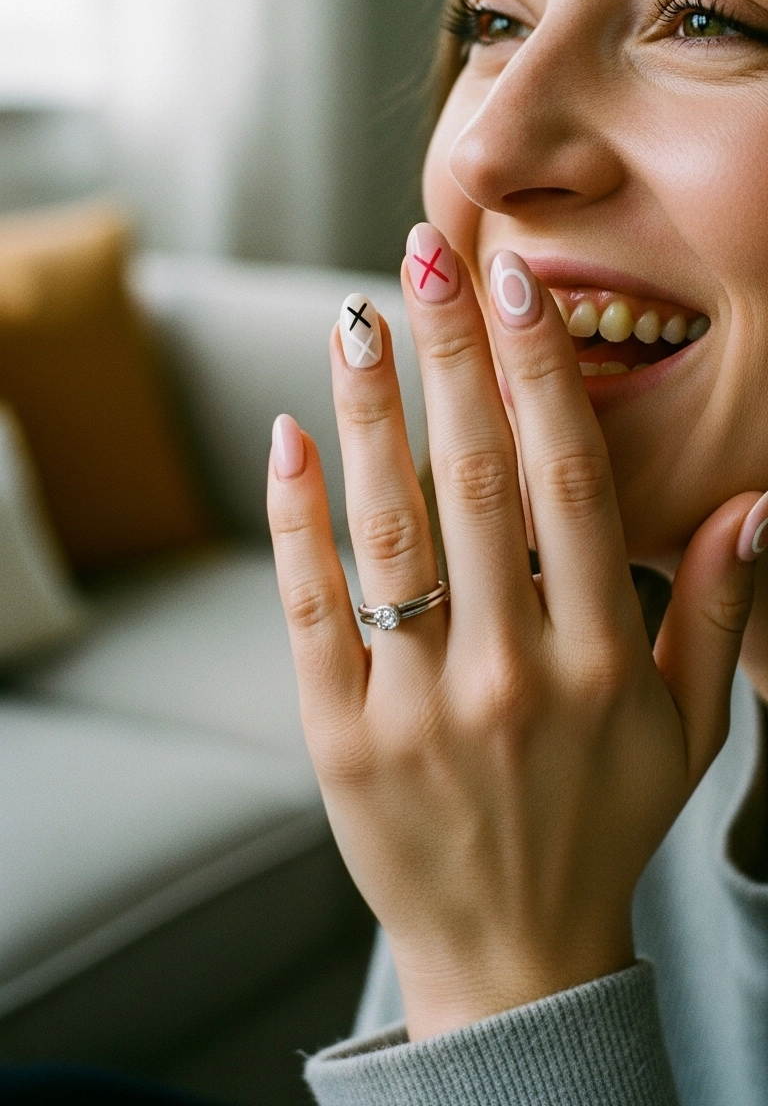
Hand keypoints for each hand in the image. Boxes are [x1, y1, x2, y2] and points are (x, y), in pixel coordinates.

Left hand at [267, 224, 759, 1041]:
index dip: (540, 373)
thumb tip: (755, 507)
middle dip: (451, 356)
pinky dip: (297, 520)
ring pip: (387, 529)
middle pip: (473, 481)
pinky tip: (288, 437)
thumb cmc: (604, 822)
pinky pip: (311, 610)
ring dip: (367, 414)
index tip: (517, 287)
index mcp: (601, 660)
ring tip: (357, 320)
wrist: (513, 954)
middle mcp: (510, 673)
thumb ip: (715, 613)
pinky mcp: (340, 737)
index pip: (567, 482)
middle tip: (427, 255)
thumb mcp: (688, 729)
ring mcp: (417, 705)